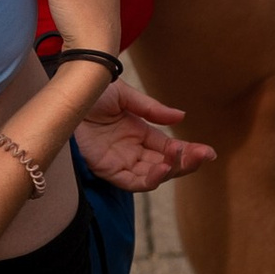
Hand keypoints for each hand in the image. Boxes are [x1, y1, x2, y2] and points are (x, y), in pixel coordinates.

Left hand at [71, 84, 215, 193]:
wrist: (66, 94)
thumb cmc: (91, 91)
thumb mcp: (125, 96)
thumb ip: (152, 109)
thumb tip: (181, 118)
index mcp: (140, 133)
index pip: (169, 148)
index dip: (188, 151)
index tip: (208, 152)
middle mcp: (133, 151)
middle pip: (165, 165)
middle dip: (186, 163)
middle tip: (203, 156)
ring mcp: (121, 162)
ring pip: (153, 177)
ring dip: (170, 172)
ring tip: (181, 161)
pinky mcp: (107, 170)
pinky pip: (132, 182)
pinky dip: (149, 179)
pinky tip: (161, 170)